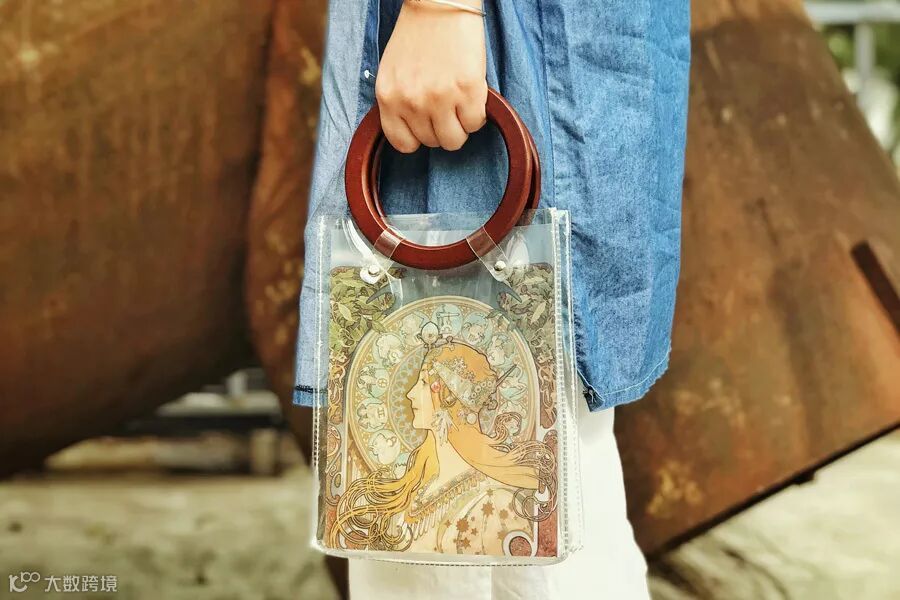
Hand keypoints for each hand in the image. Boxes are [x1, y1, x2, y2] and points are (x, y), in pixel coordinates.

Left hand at [375, 0, 486, 152]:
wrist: (439, 2)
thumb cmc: (418, 35)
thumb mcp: (394, 72)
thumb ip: (400, 102)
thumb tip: (417, 130)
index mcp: (388, 97)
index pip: (403, 143)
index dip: (418, 137)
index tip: (427, 125)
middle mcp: (412, 101)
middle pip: (432, 142)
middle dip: (442, 127)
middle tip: (447, 106)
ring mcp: (440, 97)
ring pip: (454, 140)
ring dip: (460, 126)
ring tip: (460, 104)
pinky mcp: (467, 89)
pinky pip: (475, 123)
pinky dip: (477, 114)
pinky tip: (472, 96)